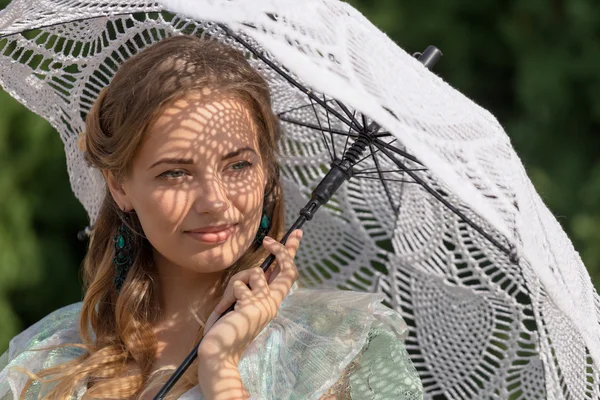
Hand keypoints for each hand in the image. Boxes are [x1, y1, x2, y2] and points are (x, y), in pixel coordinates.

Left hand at [196, 229, 302, 386]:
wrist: (219, 354)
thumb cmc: (226, 330)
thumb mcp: (240, 302)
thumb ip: (250, 287)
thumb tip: (258, 271)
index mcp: (271, 302)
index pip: (287, 274)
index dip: (290, 253)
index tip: (294, 235)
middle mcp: (273, 303)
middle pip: (288, 269)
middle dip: (283, 250)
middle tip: (269, 240)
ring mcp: (265, 305)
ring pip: (253, 273)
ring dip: (235, 284)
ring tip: (228, 304)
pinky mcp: (253, 306)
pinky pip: (239, 285)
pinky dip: (228, 295)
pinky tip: (225, 310)